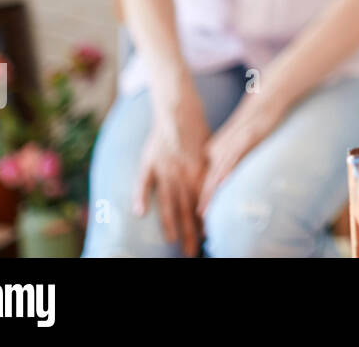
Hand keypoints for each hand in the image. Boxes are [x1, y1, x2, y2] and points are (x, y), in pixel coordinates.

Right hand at [133, 88, 208, 256]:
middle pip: (187, 207)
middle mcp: (183, 172)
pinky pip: (144, 181)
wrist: (179, 108)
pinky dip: (142, 196)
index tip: (206, 239)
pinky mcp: (149, 161)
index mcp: (199, 170)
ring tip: (172, 240)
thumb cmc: (197, 130)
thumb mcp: (209, 151)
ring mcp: (165, 168)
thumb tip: (218, 190)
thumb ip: (209, 171)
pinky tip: (140, 212)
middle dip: (190, 231)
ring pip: (168, 200)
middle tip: (191, 251)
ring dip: (170, 221)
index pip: (202, 202)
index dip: (204, 221)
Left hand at [196, 94, 281, 216]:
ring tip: (205, 214)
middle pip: (207, 181)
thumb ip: (229, 160)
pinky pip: (232, 159)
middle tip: (200, 226)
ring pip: (216, 173)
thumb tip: (225, 181)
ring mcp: (230, 145)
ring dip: (210, 195)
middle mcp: (218, 149)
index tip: (200, 221)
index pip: (204, 181)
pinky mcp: (244, 140)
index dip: (201, 201)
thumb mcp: (237, 144)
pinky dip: (225, 173)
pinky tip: (220, 186)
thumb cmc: (253, 124)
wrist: (265, 100)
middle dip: (203, 204)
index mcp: (214, 152)